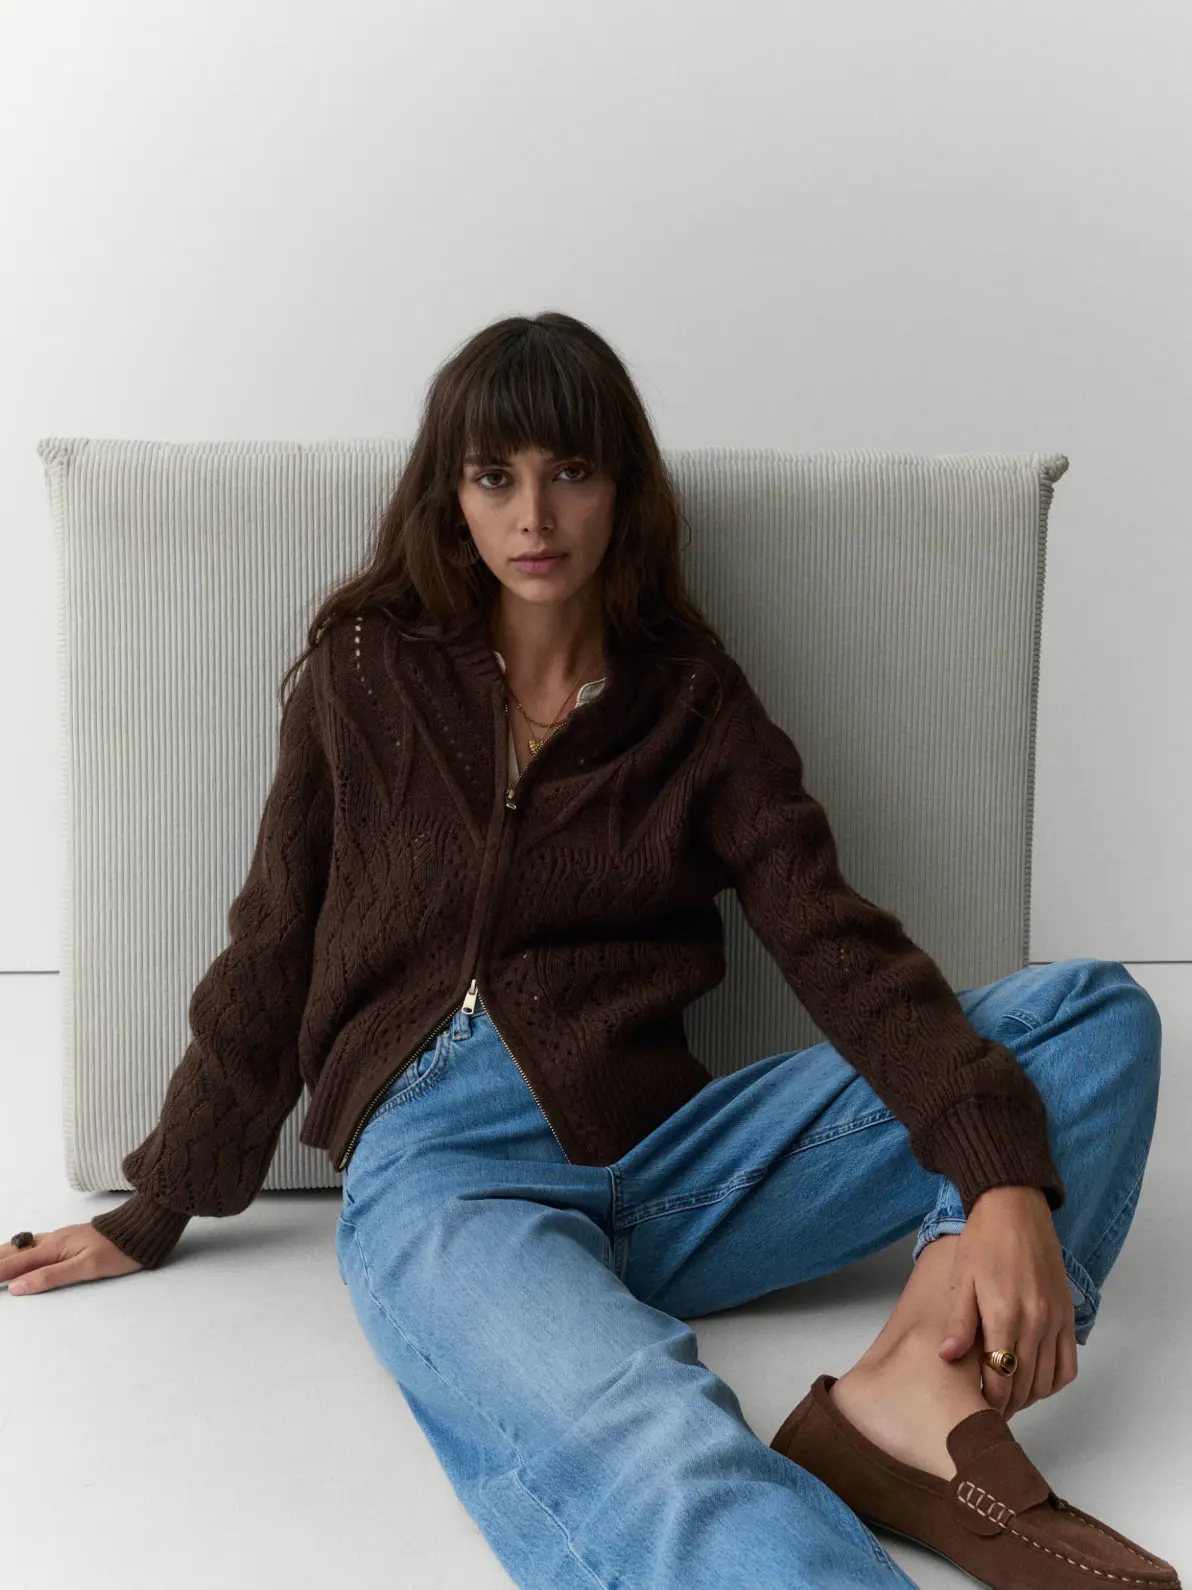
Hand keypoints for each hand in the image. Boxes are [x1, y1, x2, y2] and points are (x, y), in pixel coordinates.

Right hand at [1, 1224, 144, 1295]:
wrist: (142, 1228)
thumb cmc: (118, 1250)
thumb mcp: (87, 1267)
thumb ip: (51, 1276)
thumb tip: (17, 1287)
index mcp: (54, 1248)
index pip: (15, 1265)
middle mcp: (53, 1240)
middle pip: (14, 1252)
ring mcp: (61, 1237)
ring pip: (23, 1246)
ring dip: (4, 1254)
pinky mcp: (69, 1239)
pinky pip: (35, 1244)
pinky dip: (19, 1250)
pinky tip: (19, 1252)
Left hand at [935, 1185, 1077, 1416]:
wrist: (1015, 1209)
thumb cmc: (983, 1241)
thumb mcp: (962, 1278)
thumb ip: (959, 1322)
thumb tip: (947, 1358)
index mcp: (1004, 1315)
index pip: (1000, 1377)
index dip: (988, 1401)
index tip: (975, 1410)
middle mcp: (1035, 1322)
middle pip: (1024, 1384)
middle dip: (1006, 1405)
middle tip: (988, 1413)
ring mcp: (1055, 1320)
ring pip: (1048, 1379)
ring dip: (1029, 1396)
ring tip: (1008, 1399)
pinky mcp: (1067, 1314)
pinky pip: (1069, 1363)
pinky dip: (1055, 1381)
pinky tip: (1036, 1381)